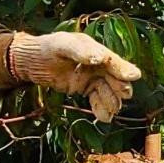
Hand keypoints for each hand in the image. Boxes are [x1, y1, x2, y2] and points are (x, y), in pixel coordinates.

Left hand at [9, 31, 142, 121]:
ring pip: (107, 89)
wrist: (29, 62)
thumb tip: (100, 58)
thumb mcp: (61, 45)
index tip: (133, 77)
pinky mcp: (83, 87)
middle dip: (119, 87)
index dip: (122, 68)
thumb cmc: (45, 49)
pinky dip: (101, 108)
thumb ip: (80, 51)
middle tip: (125, 96)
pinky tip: (104, 117)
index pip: (111, 59)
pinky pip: (96, 98)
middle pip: (113, 76)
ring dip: (111, 100)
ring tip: (112, 111)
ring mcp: (90, 75)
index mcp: (92, 48)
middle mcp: (95, 62)